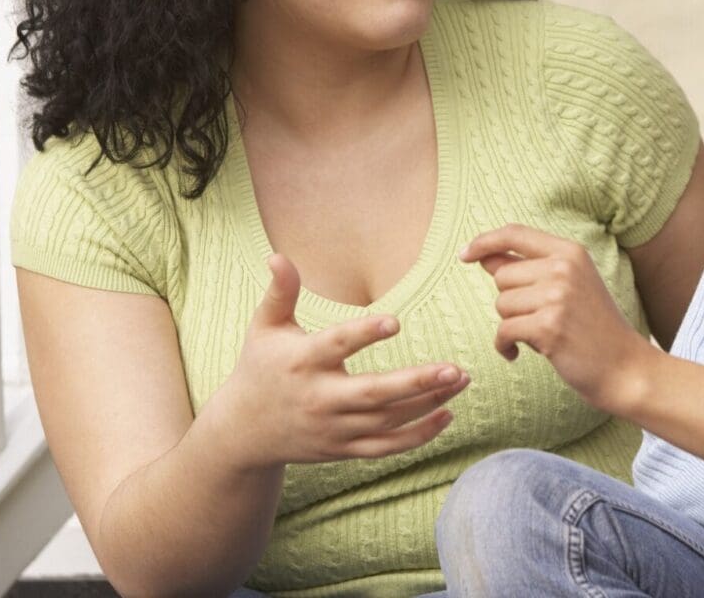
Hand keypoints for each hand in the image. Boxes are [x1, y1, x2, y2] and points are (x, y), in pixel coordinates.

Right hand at [204, 254, 469, 469]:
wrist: (242, 431)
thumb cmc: (260, 366)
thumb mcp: (265, 327)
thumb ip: (280, 292)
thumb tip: (278, 254)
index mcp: (302, 362)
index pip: (336, 346)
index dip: (364, 334)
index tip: (397, 321)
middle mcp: (319, 398)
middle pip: (373, 394)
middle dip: (417, 383)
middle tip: (455, 369)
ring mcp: (333, 428)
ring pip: (388, 421)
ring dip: (428, 403)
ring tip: (461, 380)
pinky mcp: (343, 449)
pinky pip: (386, 447)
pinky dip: (418, 436)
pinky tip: (447, 414)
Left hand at [460, 224, 652, 412]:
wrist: (625, 368)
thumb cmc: (592, 328)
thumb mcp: (568, 286)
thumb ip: (528, 269)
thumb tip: (483, 255)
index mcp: (569, 252)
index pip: (514, 234)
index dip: (484, 241)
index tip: (464, 254)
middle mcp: (564, 268)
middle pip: (502, 276)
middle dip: (510, 302)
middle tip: (538, 318)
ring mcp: (558, 296)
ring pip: (501, 305)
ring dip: (512, 325)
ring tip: (541, 334)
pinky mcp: (549, 327)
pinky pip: (503, 331)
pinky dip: (505, 346)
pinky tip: (519, 354)